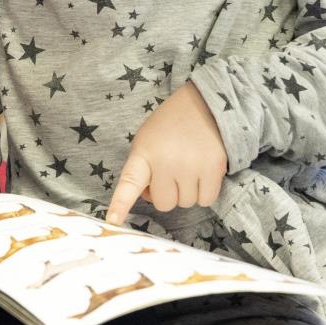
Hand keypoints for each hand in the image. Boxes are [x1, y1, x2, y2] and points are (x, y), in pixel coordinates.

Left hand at [106, 83, 227, 225]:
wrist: (204, 104)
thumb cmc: (170, 126)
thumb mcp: (146, 141)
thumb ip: (143, 170)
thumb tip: (150, 197)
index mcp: (144, 153)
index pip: (129, 182)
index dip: (120, 203)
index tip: (112, 220)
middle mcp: (166, 162)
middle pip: (163, 203)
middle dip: (167, 193)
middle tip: (171, 172)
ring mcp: (190, 166)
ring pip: (185, 203)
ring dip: (187, 191)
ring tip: (188, 167)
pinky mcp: (213, 169)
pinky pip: (206, 200)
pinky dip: (204, 192)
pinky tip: (202, 172)